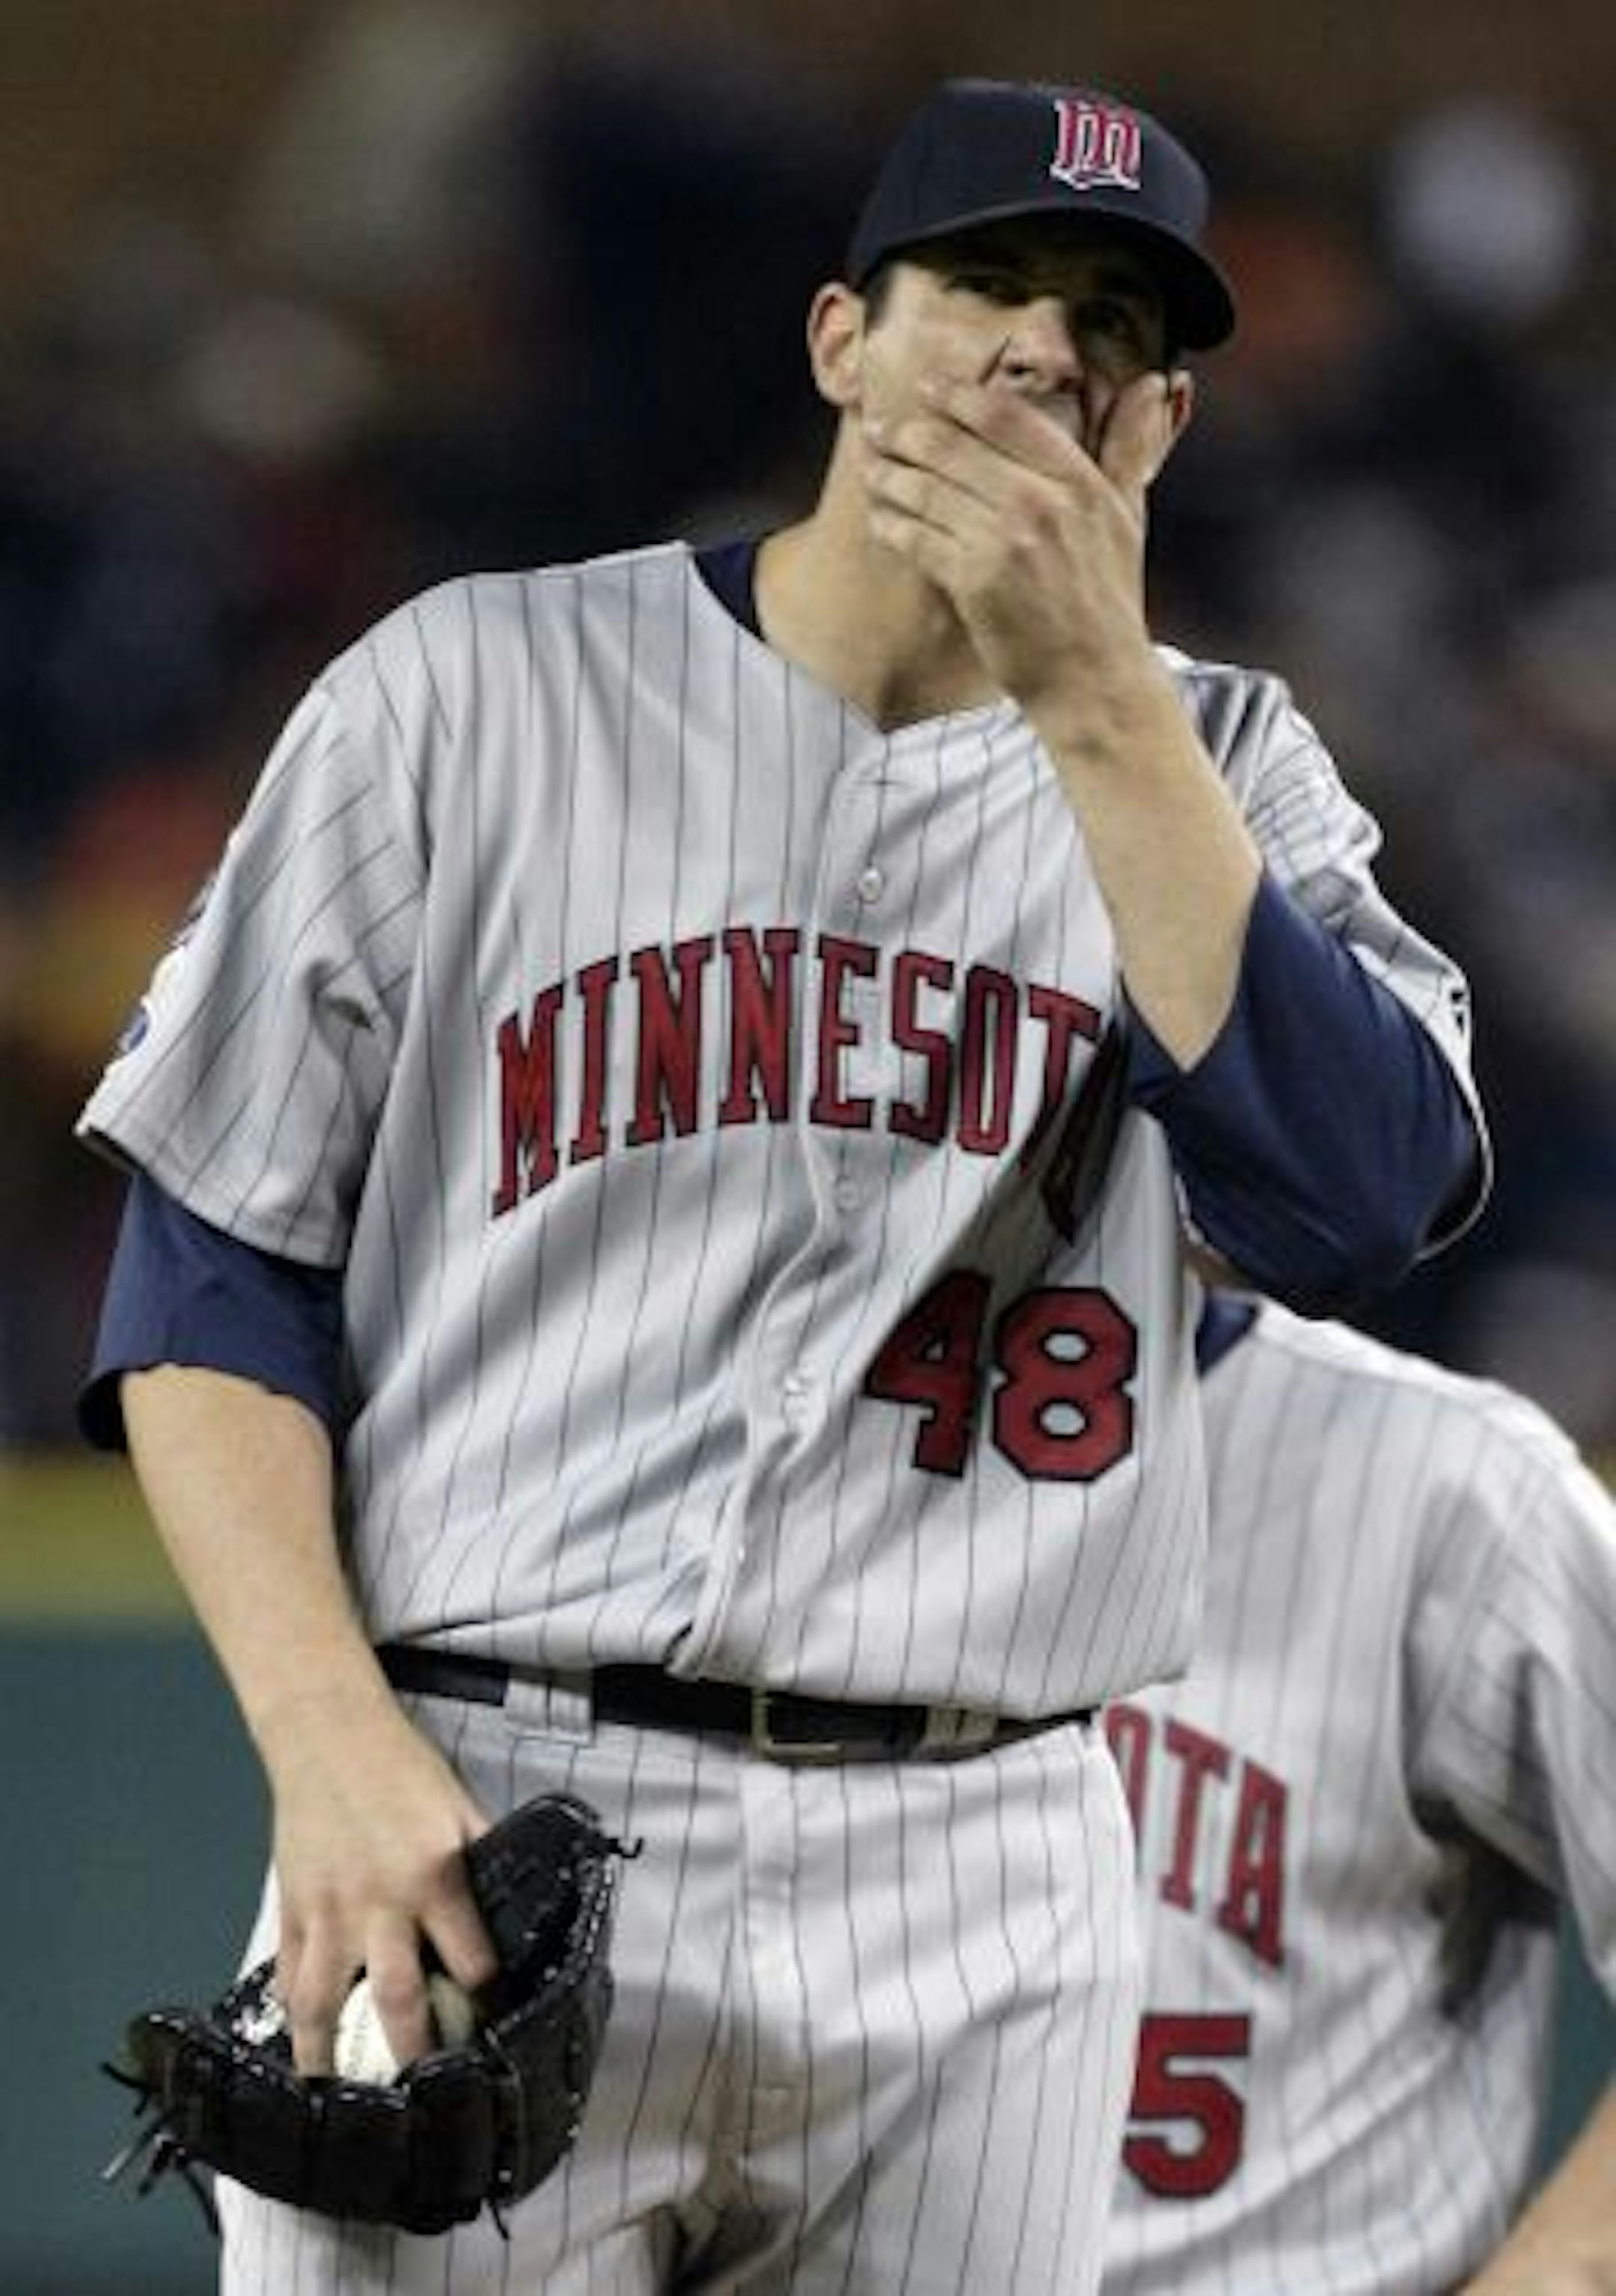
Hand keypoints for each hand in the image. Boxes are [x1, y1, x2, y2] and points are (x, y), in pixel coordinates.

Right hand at [263, 1689, 497, 2074]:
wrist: (326, 1734)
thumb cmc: (402, 1768)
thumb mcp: (458, 1805)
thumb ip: (482, 1855)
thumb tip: (515, 1899)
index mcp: (434, 1875)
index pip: (471, 1957)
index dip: (487, 1995)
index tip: (496, 2027)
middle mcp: (380, 1904)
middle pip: (399, 1999)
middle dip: (416, 2054)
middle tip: (428, 2099)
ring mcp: (328, 1911)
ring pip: (324, 2004)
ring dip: (330, 2058)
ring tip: (340, 2103)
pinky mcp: (291, 1908)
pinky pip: (290, 1976)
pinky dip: (295, 2014)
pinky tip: (303, 2044)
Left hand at [862, 368, 1180, 719]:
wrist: (1093, 680)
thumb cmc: (1109, 601)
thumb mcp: (1128, 516)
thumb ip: (1131, 446)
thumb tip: (1151, 383)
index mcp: (1078, 480)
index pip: (1006, 417)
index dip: (957, 396)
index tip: (928, 386)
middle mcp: (1041, 503)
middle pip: (954, 447)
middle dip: (909, 432)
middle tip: (882, 427)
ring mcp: (1004, 542)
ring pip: (928, 490)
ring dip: (890, 475)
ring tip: (873, 469)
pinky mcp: (973, 581)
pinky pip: (917, 538)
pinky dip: (892, 524)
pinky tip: (880, 517)